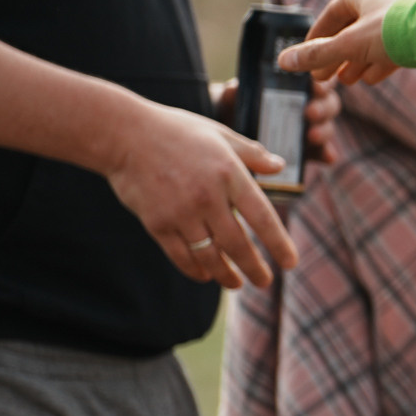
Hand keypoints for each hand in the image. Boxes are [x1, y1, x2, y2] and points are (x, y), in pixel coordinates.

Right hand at [103, 99, 297, 288]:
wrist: (125, 135)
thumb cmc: (176, 132)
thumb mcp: (220, 134)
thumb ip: (252, 154)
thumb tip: (281, 166)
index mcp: (229, 173)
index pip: (262, 217)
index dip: (278, 243)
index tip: (290, 262)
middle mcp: (208, 197)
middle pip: (238, 245)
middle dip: (255, 268)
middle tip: (265, 281)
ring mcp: (181, 213)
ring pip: (210, 256)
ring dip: (226, 275)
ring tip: (236, 283)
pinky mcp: (157, 224)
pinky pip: (181, 256)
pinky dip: (195, 270)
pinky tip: (205, 275)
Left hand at [210, 77, 342, 166]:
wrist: (229, 134)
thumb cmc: (236, 107)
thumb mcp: (233, 98)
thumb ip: (235, 93)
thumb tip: (235, 88)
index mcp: (298, 85)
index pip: (318, 78)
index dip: (321, 81)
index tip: (314, 85)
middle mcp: (310, 105)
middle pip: (329, 103)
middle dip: (322, 108)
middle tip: (310, 113)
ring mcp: (312, 129)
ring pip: (328, 126)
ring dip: (324, 130)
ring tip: (312, 136)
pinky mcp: (310, 151)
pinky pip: (324, 153)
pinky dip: (327, 154)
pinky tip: (327, 158)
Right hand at [281, 0, 415, 86]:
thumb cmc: (394, 31)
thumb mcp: (349, 45)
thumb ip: (317, 55)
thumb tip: (284, 62)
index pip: (332, 14)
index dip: (317, 37)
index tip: (306, 56)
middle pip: (353, 29)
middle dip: (337, 55)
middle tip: (324, 77)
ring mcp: (405, 15)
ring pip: (374, 41)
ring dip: (358, 62)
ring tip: (347, 81)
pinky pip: (394, 48)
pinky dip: (380, 63)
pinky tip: (372, 80)